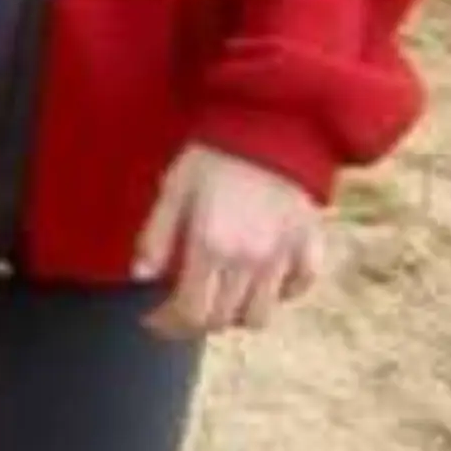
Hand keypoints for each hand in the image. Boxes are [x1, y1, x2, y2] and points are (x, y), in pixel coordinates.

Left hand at [133, 142, 329, 338]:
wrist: (271, 126)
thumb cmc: (213, 156)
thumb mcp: (173, 189)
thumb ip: (156, 236)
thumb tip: (140, 276)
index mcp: (211, 247)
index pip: (189, 312)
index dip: (166, 324)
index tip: (151, 318)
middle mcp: (249, 262)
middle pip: (222, 320)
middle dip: (194, 321)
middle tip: (179, 307)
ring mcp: (284, 259)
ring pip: (259, 317)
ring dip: (235, 314)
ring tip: (218, 294)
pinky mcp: (310, 249)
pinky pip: (297, 290)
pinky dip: (278, 294)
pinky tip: (259, 278)